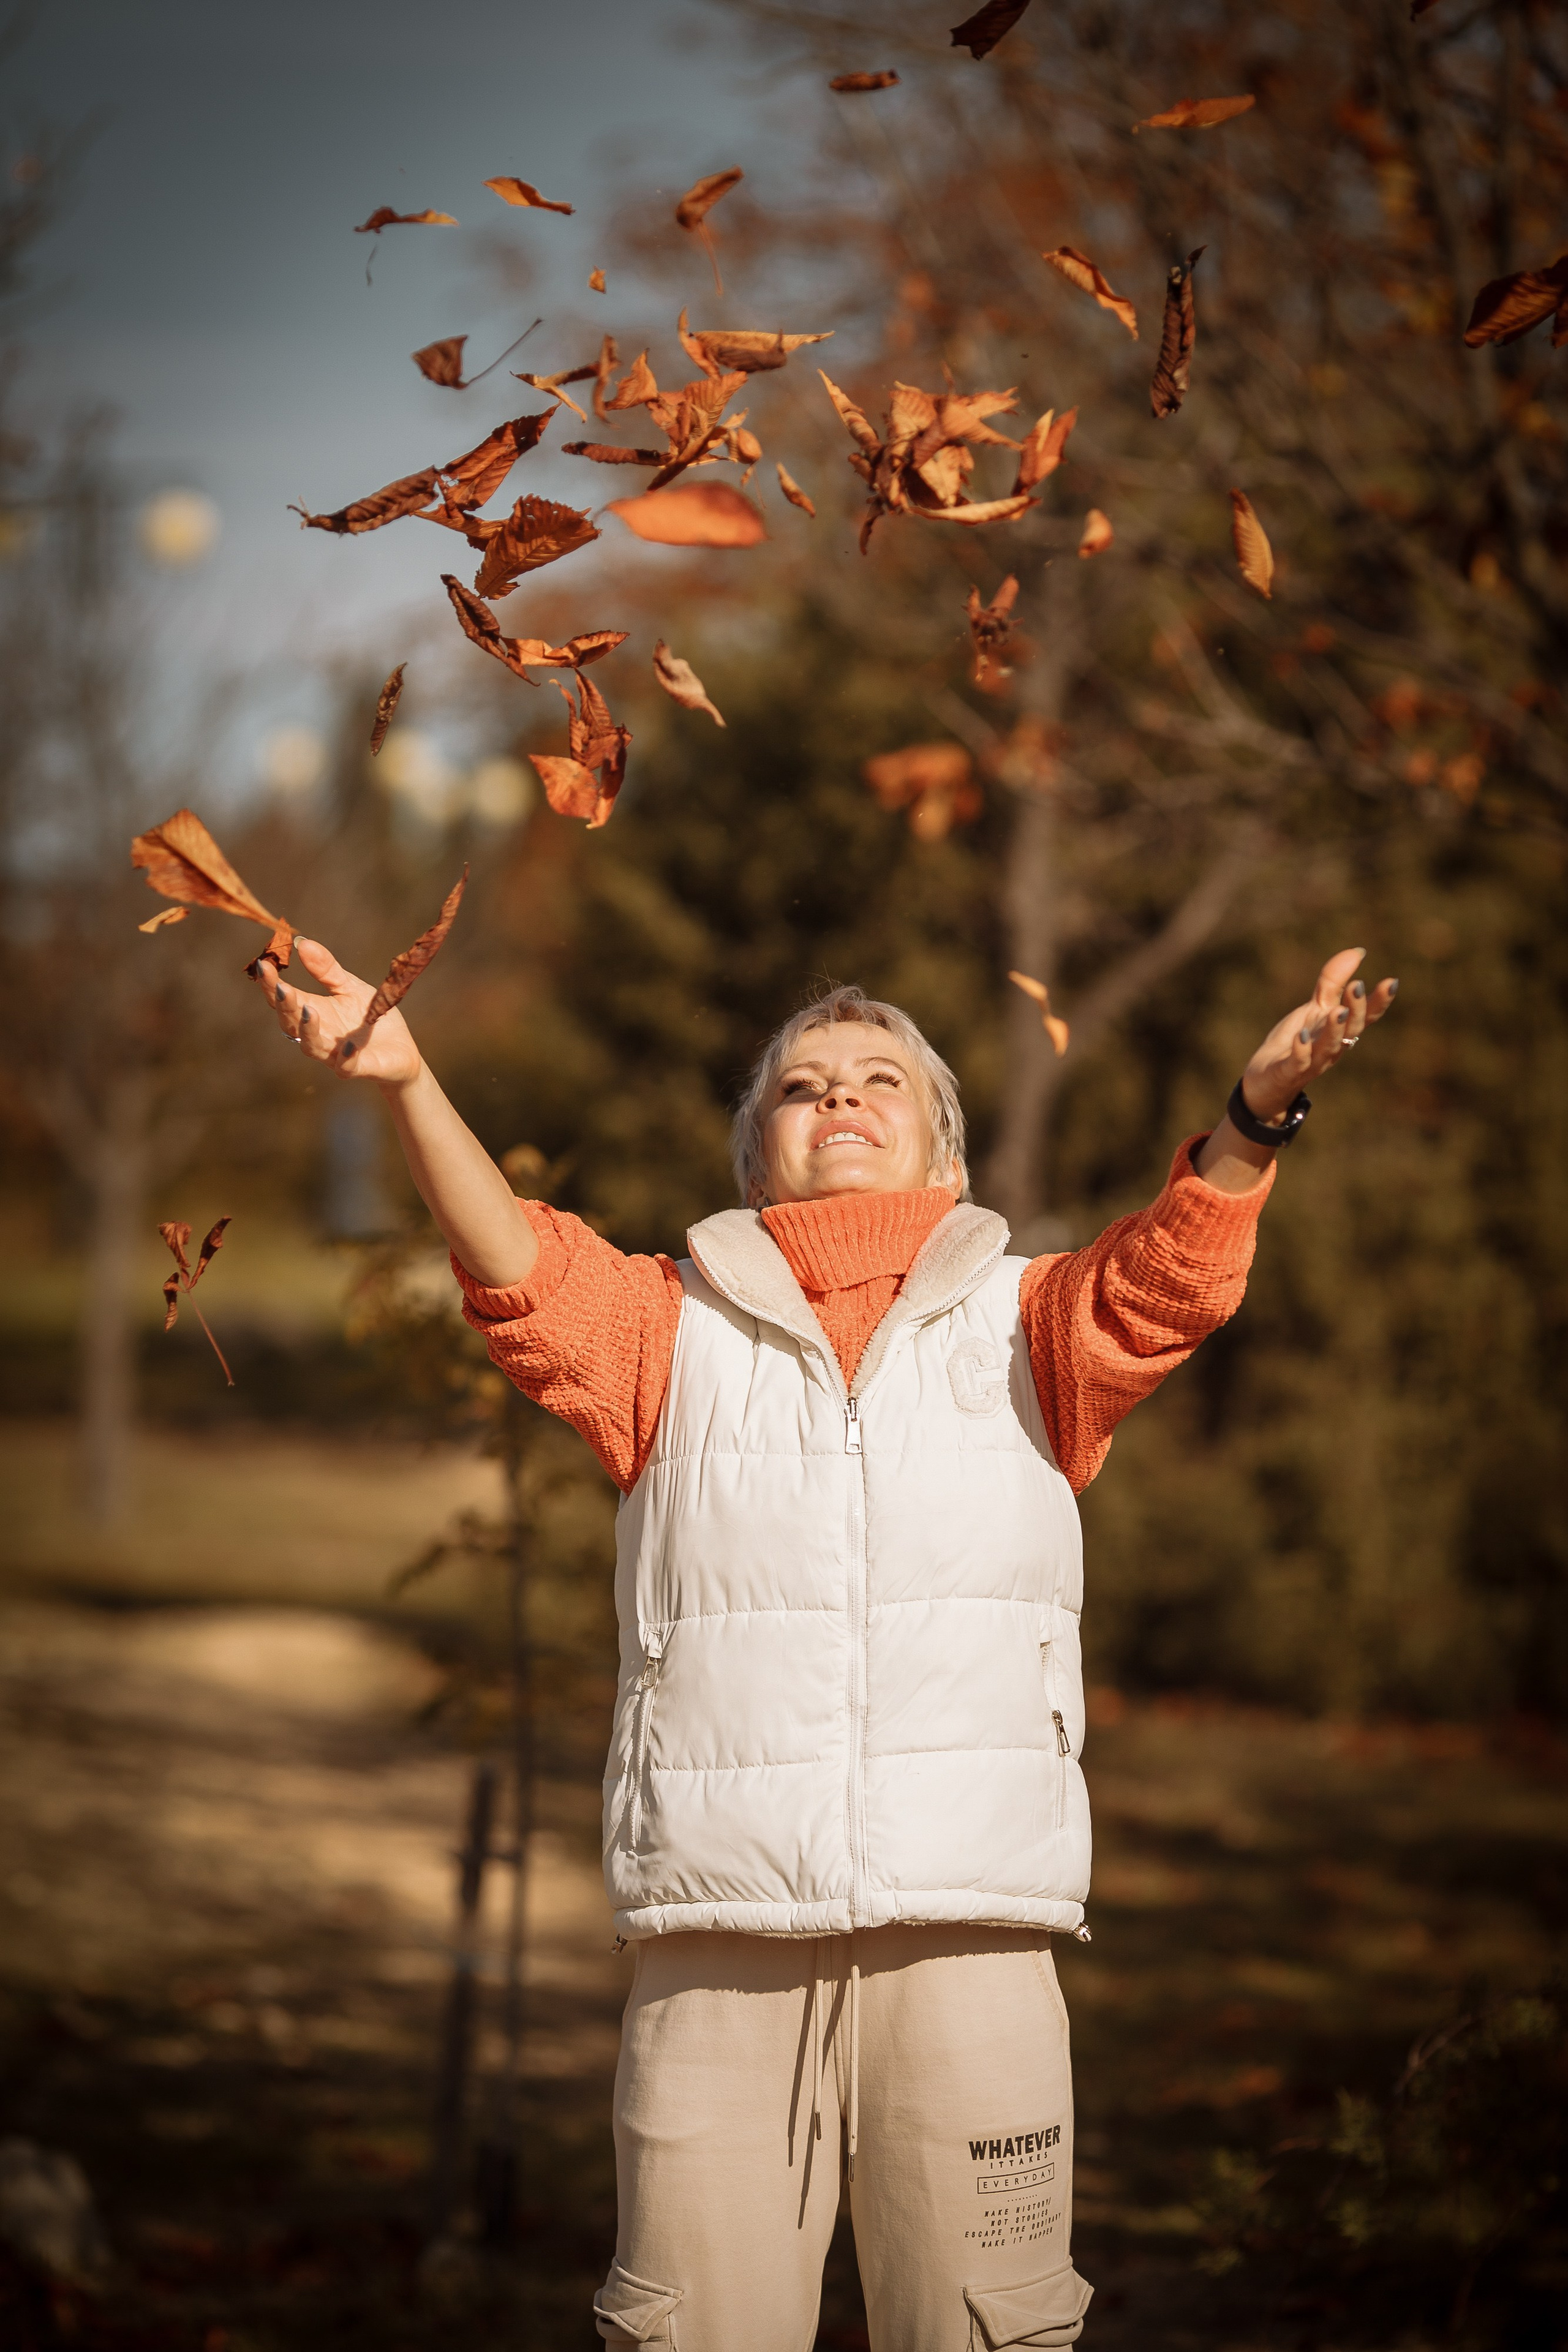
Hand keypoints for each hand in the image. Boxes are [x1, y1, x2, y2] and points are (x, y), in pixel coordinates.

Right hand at [252, 937, 421, 1086]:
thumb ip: (326, 969)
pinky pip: (347, 1067)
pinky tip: (347, 1046)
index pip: (284, 999)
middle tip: (280, 987)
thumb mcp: (349, 986)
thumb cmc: (370, 1016)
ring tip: (309, 1010)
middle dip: (285, 1005)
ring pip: (312, 1047)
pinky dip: (346, 1058)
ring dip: (308, 1030)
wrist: (401, 1049)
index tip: (263, 963)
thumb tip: (301, 942)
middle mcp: (318, 1035)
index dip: (270, 984)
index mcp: (314, 1011)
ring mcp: (336, 1054)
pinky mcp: (360, 1068)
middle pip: (291, 1023)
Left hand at [1239, 947, 1397, 1122]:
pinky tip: (1301, 1036)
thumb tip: (1358, 952)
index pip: (1366, 1016)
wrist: (1266, 1080)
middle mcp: (1332, 1047)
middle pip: (1351, 1030)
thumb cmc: (1296, 1041)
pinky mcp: (1289, 1072)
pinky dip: (1301, 1050)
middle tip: (1357, 987)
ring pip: (1329, 1047)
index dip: (1379, 1001)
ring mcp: (1312, 1061)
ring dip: (1334, 1029)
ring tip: (1337, 1010)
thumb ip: (1333, 982)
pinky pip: (1298, 1062)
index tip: (1392, 982)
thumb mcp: (1315, 1008)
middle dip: (1356, 1010)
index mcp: (1341, 1031)